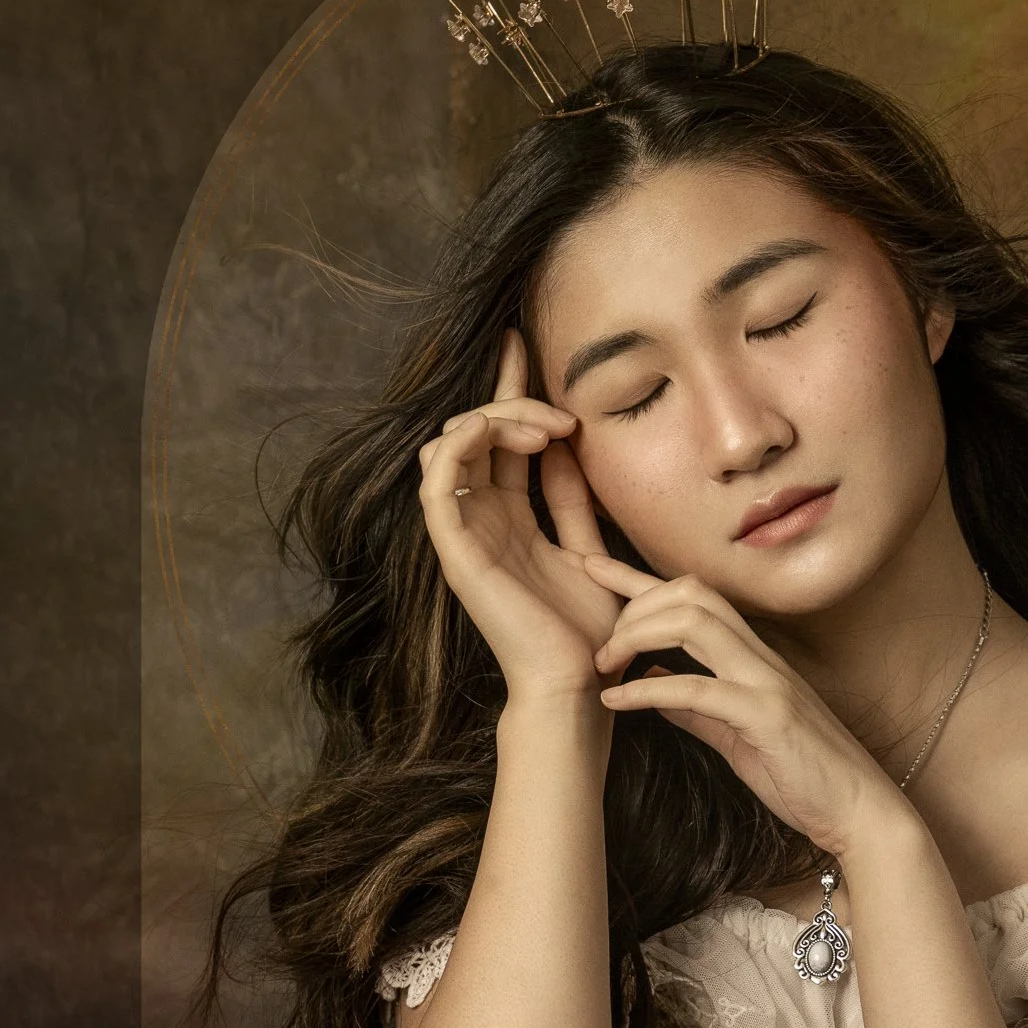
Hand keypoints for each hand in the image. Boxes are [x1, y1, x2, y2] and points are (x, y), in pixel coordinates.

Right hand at [417, 330, 622, 698]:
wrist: (580, 684)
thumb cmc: (592, 634)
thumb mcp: (590, 550)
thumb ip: (575, 501)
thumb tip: (572, 445)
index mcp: (509, 519)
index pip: (499, 438)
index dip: (509, 388)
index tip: (525, 343)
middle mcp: (479, 521)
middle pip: (474, 431)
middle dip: (512, 402)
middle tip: (561, 415)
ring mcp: (463, 534)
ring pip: (450, 443)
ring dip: (493, 420)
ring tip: (547, 431)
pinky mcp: (455, 548)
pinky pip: (435, 480)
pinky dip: (459, 443)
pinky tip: (497, 432)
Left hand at [584, 557, 910, 858]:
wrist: (858, 811)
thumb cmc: (803, 776)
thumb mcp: (736, 736)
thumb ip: (696, 709)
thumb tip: (655, 683)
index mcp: (753, 658)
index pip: (693, 597)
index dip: (637, 578)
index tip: (589, 567)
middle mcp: (760, 657)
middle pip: (689, 594)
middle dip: (632, 605)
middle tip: (598, 647)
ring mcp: (765, 682)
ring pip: (693, 623)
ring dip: (635, 635)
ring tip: (602, 665)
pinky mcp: (766, 716)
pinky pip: (697, 689)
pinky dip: (647, 691)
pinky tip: (616, 700)